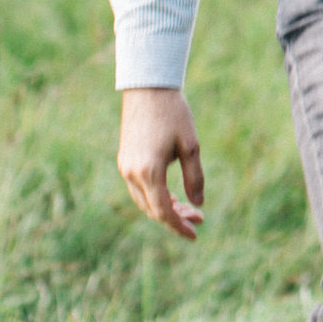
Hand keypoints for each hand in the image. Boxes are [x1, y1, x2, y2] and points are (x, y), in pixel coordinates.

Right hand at [118, 86, 206, 240]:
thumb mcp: (191, 146)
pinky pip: (138, 188)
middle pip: (152, 209)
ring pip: (143, 201)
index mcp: (149, 172)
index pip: (163, 211)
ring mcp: (125, 167)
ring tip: (187, 209)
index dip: (179, 226)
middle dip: (175, 218)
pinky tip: (171, 196)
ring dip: (164, 208)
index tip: (195, 234)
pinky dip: (154, 196)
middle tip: (198, 219)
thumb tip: (198, 204)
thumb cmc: (174, 114)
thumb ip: (194, 177)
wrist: (148, 88)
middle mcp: (131, 173)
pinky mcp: (124, 159)